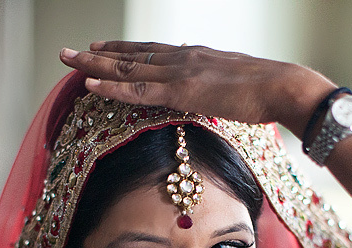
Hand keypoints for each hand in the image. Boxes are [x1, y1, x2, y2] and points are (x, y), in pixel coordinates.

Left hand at [59, 41, 335, 135]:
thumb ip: (216, 88)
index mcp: (194, 57)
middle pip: (130, 55)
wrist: (284, 87)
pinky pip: (138, 89)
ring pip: (127, 68)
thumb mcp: (235, 86)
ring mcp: (179, 73)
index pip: (149, 53)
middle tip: (68, 51)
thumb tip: (210, 96)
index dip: (121, 51)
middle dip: (96, 54)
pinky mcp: (182, 91)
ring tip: (67, 59)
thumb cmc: (268, 92)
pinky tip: (89, 84)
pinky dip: (112, 86)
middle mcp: (181, 59)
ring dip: (93, 64)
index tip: (99, 48)